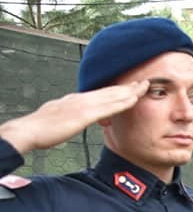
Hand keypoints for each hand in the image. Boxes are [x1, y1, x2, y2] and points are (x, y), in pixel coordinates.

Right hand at [0, 80, 148, 154]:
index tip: (130, 87)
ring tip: (145, 86)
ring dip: (130, 91)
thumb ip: (70, 113)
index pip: (101, 93)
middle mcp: (82, 99)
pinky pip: (108, 108)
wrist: (30, 130)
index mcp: (76, 100)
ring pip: (112, 96)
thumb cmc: (41, 128)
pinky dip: (122, 103)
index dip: (117, 89)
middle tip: (144, 81)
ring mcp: (83, 105)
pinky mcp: (84, 114)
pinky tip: (133, 100)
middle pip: (110, 91)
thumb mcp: (59, 116)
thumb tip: (75, 114)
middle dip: (128, 86)